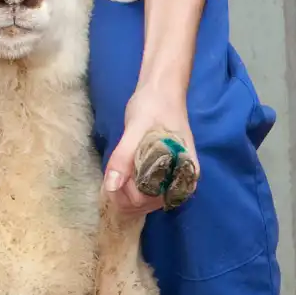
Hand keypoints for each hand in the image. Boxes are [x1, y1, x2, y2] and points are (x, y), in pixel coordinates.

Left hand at [103, 83, 195, 215]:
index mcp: (183, 172)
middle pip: (147, 204)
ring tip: (117, 172)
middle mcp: (181, 179)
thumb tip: (111, 187)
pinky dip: (128, 188)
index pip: (153, 200)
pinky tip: (120, 175)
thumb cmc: (153, 106)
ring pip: (144, 201)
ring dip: (124, 192)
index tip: (117, 176)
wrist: (160, 91)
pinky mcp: (161, 173)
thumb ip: (124, 157)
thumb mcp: (135, 129)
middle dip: (125, 194)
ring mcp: (170, 177)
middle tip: (114, 171)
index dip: (129, 193)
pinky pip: (144, 191)